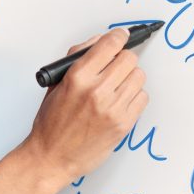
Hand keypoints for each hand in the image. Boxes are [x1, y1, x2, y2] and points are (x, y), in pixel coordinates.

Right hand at [17, 27, 148, 193]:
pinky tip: (119, 102)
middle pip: (129, 58)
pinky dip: (134, 97)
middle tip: (115, 68)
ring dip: (129, 78)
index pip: (109, 44)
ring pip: (138, 77)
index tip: (121, 36)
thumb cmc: (51, 124)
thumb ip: (77, 58)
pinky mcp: (123, 124)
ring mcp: (112, 108)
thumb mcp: (56, 84)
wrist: (51, 157)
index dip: (118, 37)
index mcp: (77, 77)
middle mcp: (96, 91)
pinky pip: (142, 98)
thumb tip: (99, 41)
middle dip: (122, 60)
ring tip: (116, 88)